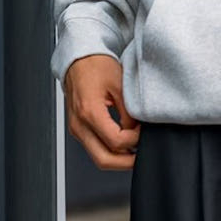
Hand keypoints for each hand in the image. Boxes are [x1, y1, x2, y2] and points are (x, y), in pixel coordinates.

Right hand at [64, 54, 140, 169]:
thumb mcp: (119, 84)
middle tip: (142, 156)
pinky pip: (94, 147)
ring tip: (135, 148)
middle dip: (126, 162)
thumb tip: (137, 131)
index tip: (144, 132)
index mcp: (90, 112)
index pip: (115, 141)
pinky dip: (110, 150)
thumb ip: (128, 111)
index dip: (134, 141)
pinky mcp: (78, 128)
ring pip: (98, 157)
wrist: (78, 58)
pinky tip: (124, 142)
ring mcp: (77, 129)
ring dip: (118, 158)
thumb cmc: (97, 65)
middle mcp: (79, 125)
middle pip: (103, 160)